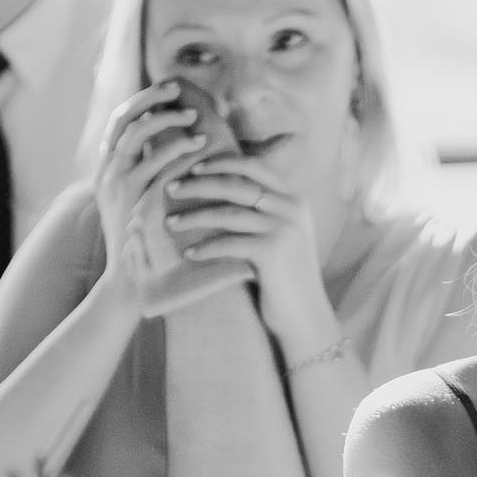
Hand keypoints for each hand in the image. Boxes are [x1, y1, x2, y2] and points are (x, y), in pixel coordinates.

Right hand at [94, 82, 216, 304]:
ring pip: (135, 134)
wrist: (132, 279)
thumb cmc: (146, 241)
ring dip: (166, 119)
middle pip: (123, 119)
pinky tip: (198, 145)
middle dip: (151, 99)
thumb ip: (152, 172)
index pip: (118, 121)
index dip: (142, 100)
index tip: (168, 88)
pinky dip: (176, 148)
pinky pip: (153, 162)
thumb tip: (177, 144)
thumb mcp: (142, 200)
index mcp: (107, 169)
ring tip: (194, 115)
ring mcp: (115, 184)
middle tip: (178, 89)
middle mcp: (106, 171)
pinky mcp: (130, 198)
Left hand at [162, 152, 333, 344]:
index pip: (254, 166)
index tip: (193, 166)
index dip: (221, 162)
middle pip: (236, 184)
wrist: (305, 314)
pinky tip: (188, 253)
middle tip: (170, 189)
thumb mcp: (284, 233)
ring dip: (194, 216)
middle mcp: (292, 208)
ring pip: (228, 213)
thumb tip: (224, 186)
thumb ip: (265, 210)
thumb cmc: (286, 274)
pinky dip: (205, 247)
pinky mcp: (272, 253)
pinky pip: (229, 243)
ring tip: (170, 222)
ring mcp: (284, 229)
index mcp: (295, 198)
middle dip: (199, 184)